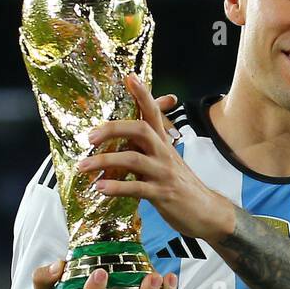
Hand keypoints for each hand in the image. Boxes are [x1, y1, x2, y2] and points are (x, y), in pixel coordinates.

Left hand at [77, 74, 235, 239]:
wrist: (207, 211)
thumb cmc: (181, 185)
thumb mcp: (165, 161)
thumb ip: (145, 149)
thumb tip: (121, 141)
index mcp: (163, 143)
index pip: (153, 112)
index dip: (142, 94)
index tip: (129, 77)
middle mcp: (164, 153)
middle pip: (140, 129)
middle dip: (113, 128)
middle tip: (89, 136)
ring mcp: (163, 173)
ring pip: (133, 158)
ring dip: (105, 161)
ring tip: (83, 166)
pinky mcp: (162, 194)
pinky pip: (137, 187)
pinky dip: (116, 187)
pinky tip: (100, 189)